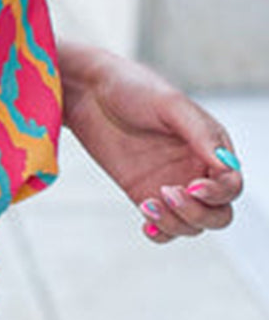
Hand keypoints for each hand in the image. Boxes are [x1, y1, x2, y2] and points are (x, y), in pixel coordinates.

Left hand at [58, 42, 242, 244]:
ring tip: (148, 203)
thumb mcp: (170, 104)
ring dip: (175, 223)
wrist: (89, 92)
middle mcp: (195, 169)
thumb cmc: (132, 87)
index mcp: (210, 147)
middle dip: (199, 213)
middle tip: (168, 193)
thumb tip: (226, 165)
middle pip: (218, 213)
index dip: (218, 193)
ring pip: (192, 225)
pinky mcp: (144, 194)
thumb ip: (201, 134)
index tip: (192, 186)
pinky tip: (146, 222)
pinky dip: (160, 232)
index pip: (231, 185)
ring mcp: (171, 184)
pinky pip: (163, 227)